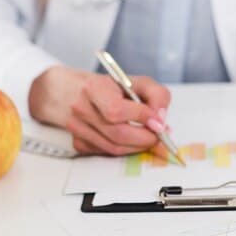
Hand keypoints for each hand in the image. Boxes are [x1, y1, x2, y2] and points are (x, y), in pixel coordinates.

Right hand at [29, 65, 171, 155]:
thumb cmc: (110, 87)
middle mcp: (81, 108)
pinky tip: (130, 139)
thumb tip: (160, 119)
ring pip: (114, 148)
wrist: (75, 92)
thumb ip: (156, 95)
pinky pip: (107, 153)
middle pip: (118, 134)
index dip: (141, 118)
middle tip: (158, 135)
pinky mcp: (78, 143)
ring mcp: (77, 128)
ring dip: (137, 146)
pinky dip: (124, 149)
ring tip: (148, 137)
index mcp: (94, 88)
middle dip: (145, 138)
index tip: (159, 122)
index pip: (117, 110)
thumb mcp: (137, 82)